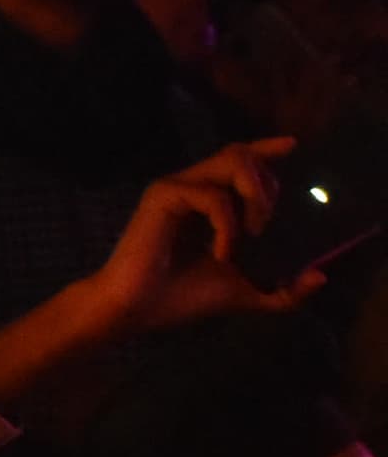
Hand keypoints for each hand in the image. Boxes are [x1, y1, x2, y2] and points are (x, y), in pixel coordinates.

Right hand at [76, 140, 313, 332]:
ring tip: (254, 231)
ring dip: (256, 194)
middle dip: (267, 183)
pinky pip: (214, 196)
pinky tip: (223, 252)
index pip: (240, 161)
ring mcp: (176, 188)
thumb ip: (283, 289)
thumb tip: (321, 277)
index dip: (266, 150)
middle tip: (266, 224)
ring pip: (231, 161)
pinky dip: (228, 225)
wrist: (137, 310)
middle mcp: (192, 187)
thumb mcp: (245, 291)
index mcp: (207, 202)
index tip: (293, 146)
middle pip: (240, 154)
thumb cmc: (182, 298)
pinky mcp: (163, 196)